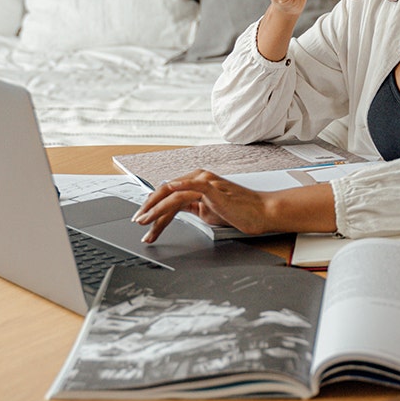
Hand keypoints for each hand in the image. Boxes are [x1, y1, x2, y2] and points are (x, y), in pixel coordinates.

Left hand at [132, 170, 271, 243]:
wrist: (261, 212)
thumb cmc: (240, 212)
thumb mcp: (209, 212)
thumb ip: (192, 208)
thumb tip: (174, 213)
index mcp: (197, 182)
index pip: (169, 195)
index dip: (154, 208)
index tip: (145, 221)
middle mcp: (199, 178)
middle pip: (166, 192)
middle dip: (148, 208)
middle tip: (138, 222)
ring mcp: (205, 181)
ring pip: (172, 194)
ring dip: (155, 209)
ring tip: (145, 223)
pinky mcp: (212, 187)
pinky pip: (189, 187)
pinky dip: (175, 190)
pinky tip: (164, 197)